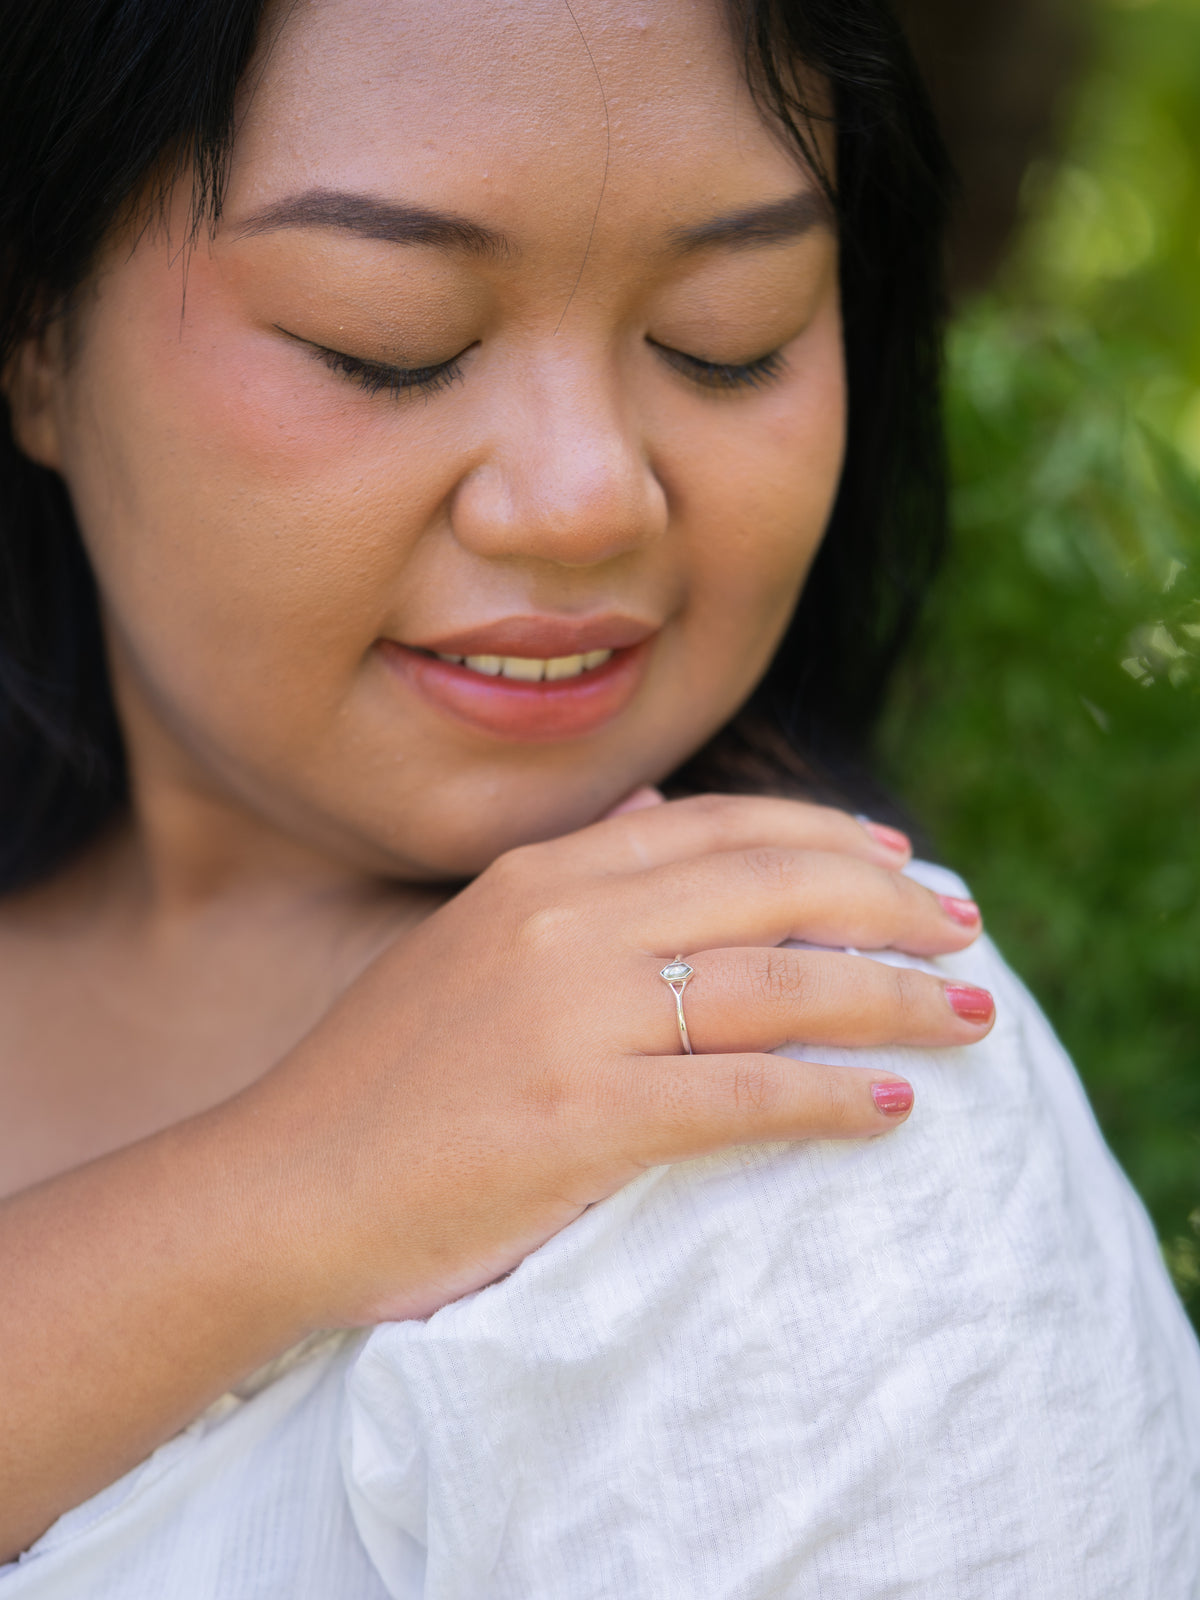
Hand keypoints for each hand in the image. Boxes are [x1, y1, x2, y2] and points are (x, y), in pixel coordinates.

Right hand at [258, 794, 991, 1326]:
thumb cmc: (383, 1080)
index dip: (829, 836)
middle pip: (773, 888)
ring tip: (969, 1015)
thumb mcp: (470, 943)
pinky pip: (747, 1095)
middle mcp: (565, 924)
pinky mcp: (580, 1119)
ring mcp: (573, 1018)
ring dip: (894, 998)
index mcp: (542, 877)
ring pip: (780, 984)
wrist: (281, 1188)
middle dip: (891, 904)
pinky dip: (834, 1097)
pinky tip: (892, 1110)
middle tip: (965, 929)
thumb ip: (574, 872)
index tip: (904, 859)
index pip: (721, 827)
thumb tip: (665, 807)